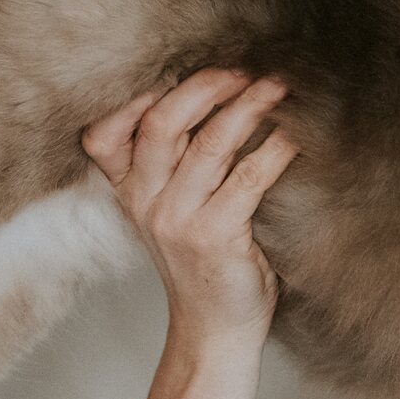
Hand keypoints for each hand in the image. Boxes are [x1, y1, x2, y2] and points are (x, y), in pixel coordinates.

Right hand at [83, 69, 298, 352]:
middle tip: (245, 70)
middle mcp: (146, 202)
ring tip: (280, 88)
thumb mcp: (171, 209)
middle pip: (163, 123)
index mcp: (129, 191)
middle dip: (208, 86)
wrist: (214, 328)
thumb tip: (220, 93)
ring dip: (251, 107)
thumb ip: (176, 163)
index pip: (104, 135)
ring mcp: (177, 220)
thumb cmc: (204, 260)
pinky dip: (276, 149)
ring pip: (211, 143)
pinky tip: (295, 135)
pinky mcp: (215, 237)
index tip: (180, 71)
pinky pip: (249, 177)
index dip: (136, 98)